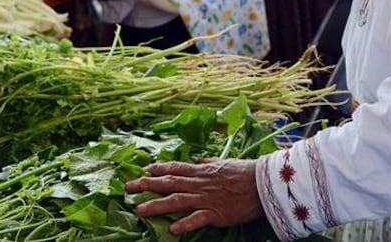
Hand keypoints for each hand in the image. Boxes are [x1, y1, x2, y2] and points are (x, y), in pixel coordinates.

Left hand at [125, 159, 261, 234]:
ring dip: (157, 205)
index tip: (144, 170)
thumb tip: (200, 161)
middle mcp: (199, 184)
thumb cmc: (246, 173)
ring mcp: (206, 198)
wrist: (263, 183)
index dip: (158, 169)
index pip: (175, 168)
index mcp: (202, 171)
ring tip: (140, 210)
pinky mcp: (216, 213)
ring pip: (176, 200)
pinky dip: (185, 223)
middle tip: (127, 187)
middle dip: (146, 185)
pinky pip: (197, 219)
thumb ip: (209, 164)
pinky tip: (173, 229)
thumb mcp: (225, 164)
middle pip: (168, 183)